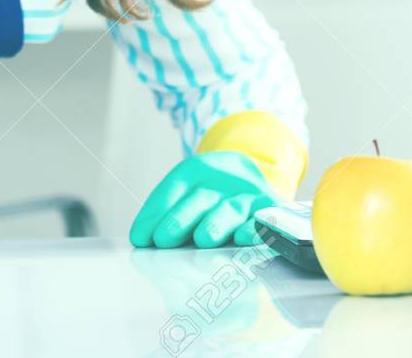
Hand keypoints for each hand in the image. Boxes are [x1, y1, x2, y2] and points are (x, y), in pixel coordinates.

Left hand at [130, 151, 280, 248]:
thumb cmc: (210, 197)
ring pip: (230, 208)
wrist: (252, 177)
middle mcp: (222, 181)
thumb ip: (164, 213)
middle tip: (163, 239)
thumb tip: (140, 238)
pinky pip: (263, 220)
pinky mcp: (271, 211)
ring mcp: (248, 195)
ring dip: (216, 223)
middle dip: (180, 220)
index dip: (155, 213)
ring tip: (202, 239)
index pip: (172, 189)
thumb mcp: (187, 194)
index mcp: (196, 171)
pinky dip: (255, 229)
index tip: (140, 237)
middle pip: (199, 199)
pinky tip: (244, 237)